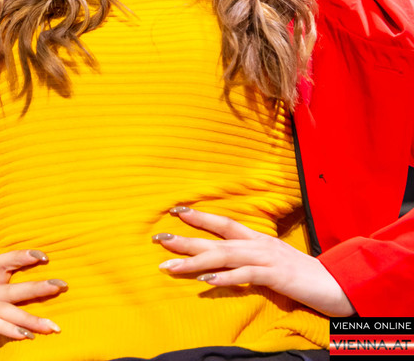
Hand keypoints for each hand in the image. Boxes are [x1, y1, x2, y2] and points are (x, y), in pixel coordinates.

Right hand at [0, 249, 67, 360]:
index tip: (45, 257)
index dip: (22, 256)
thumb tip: (54, 318)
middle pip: (9, 286)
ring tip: (50, 326)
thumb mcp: (3, 330)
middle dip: (36, 285)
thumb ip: (19, 320)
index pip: (3, 264)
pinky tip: (26, 336)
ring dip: (28, 317)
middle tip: (60, 285)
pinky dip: (9, 328)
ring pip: (2, 306)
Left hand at [152, 207, 354, 316]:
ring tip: (169, 266)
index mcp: (259, 239)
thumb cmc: (304, 277)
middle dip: (186, 238)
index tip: (176, 211)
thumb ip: (251, 261)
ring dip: (194, 260)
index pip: (224, 223)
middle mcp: (259, 244)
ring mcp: (267, 258)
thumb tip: (227, 265)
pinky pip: (245, 274)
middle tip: (159, 238)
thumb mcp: (273, 265)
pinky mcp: (276, 275)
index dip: (200, 216)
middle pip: (217, 237)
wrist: (337, 284)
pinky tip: (206, 280)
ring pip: (224, 255)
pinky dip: (224, 276)